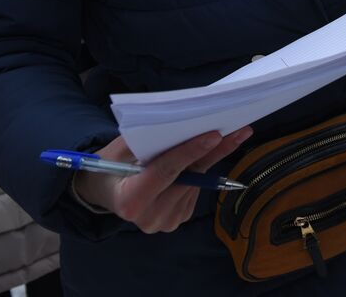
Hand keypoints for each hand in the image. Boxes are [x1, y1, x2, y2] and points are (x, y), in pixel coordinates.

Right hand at [72, 128, 253, 232]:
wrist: (105, 191)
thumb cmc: (109, 165)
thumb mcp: (119, 149)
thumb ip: (146, 140)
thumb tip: (183, 122)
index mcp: (130, 201)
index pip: (165, 172)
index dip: (190, 152)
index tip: (214, 134)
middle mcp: (149, 218)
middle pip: (188, 178)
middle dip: (214, 152)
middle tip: (240, 130)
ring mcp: (165, 222)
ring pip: (197, 183)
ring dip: (213, 158)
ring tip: (233, 135)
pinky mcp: (178, 219)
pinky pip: (196, 190)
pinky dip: (203, 170)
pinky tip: (209, 153)